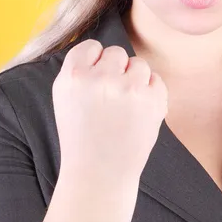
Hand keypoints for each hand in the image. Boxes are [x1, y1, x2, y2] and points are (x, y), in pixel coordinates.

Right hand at [52, 39, 167, 185]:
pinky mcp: (152, 100)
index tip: (94, 82)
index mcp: (72, 77)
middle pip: (116, 52)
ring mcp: (128, 89)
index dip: (94, 63)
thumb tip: (103, 48)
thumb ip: (81, 69)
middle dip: (116, 71)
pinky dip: (150, 92)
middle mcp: (100, 79)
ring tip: (124, 106)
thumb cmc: (82, 136)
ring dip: (134, 80)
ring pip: (138, 63)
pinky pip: (156, 79)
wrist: (100, 174)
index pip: (90, 46)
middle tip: (110, 98)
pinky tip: (138, 111)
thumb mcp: (66, 98)